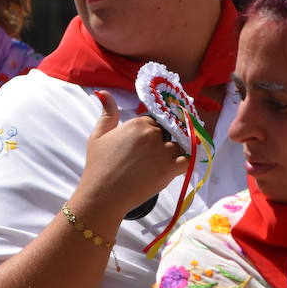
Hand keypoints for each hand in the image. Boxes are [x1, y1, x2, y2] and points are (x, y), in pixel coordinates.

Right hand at [74, 90, 188, 217]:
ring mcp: (163, 151)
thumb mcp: (98, 135)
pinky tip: (175, 168)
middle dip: (161, 144)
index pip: (155, 122)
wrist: (103, 194)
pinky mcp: (170, 169)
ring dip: (172, 155)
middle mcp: (153, 134)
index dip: (151, 133)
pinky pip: (188, 161)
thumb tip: (104, 93)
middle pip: (167, 133)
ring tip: (157, 166)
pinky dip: (185, 163)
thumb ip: (107, 113)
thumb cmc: (98, 166)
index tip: (144, 146)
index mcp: (138, 123)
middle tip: (148, 160)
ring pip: (178, 146)